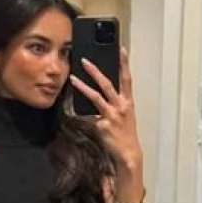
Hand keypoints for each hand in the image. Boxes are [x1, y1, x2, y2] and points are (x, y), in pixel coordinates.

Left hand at [70, 47, 142, 170]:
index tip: (121, 49)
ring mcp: (112, 116)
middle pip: (107, 84)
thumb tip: (99, 94)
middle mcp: (121, 106)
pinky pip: (89, 117)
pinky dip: (83, 115)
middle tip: (85, 61)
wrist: (128, 152)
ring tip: (73, 79)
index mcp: (128, 102)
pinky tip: (74, 112)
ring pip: (96, 97)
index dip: (124, 63)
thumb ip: (115, 103)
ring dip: (83, 86)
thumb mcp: (125, 115)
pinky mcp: (103, 125)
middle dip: (95, 71)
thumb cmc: (125, 134)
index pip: (127, 79)